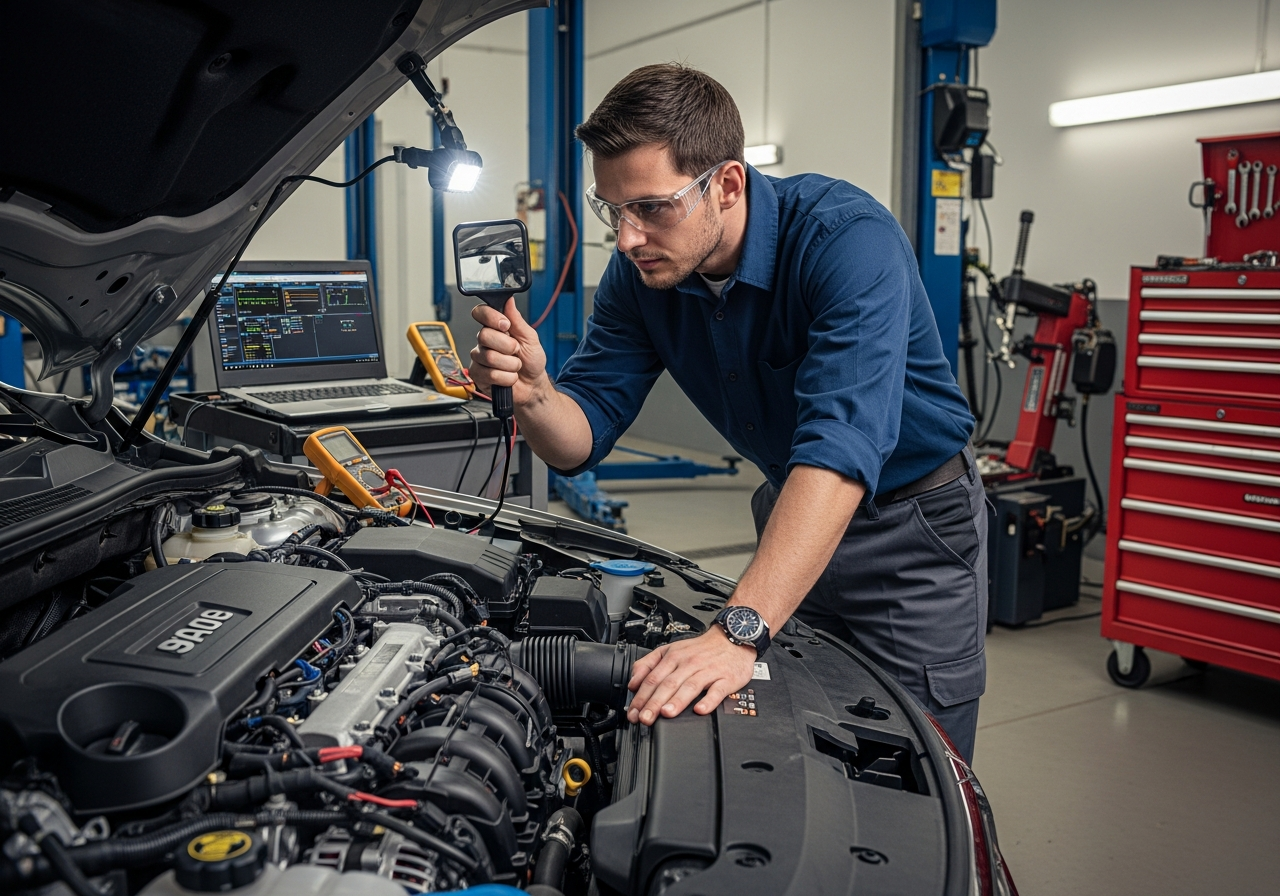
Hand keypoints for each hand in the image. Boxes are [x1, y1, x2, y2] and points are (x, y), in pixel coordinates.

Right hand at [469, 298, 547, 404]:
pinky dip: (507, 377)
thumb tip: (509, 300)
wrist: (533, 386)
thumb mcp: (530, 338)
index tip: (506, 325)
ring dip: (510, 364)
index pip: (481, 313)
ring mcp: (480, 358)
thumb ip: (517, 320)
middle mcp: (484, 342)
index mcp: (495, 328)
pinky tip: (509, 377)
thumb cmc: (532, 361)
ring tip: (515, 366)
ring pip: (489, 357)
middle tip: (516, 351)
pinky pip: (490, 374)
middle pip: (484, 335)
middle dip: (507, 346)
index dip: (491, 317)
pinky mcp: (478, 375)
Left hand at [626, 627, 755, 725]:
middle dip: (654, 703)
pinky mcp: (726, 679)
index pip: (652, 679)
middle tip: (644, 719)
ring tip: (666, 713)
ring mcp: (708, 671)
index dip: (641, 697)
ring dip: (677, 701)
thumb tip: (633, 682)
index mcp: (673, 657)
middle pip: (668, 684)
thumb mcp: (671, 650)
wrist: (732, 638)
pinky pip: (717, 691)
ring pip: (690, 686)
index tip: (633, 713)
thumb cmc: (701, 649)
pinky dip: (708, 701)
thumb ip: (648, 664)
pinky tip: (700, 710)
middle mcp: (689, 664)